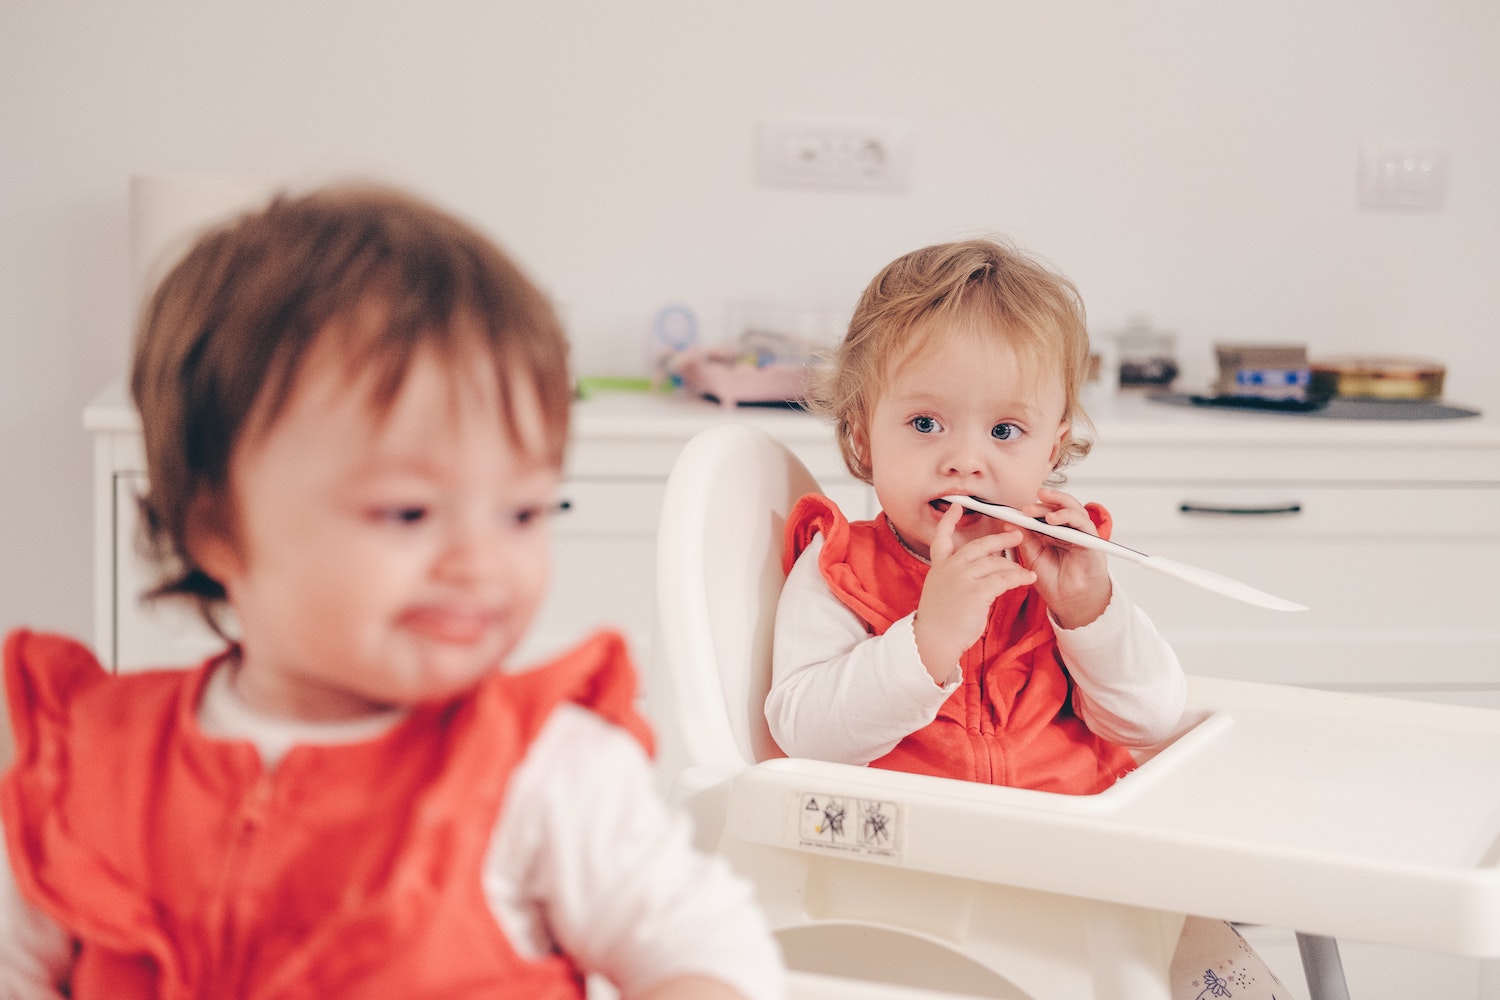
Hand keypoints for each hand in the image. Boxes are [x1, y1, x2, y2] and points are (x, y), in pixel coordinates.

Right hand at [914, 502, 1035, 683]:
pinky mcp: (976, 591)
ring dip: (1014, 566)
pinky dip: (1019, 577)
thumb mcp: (940, 591)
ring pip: (995, 563)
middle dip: (1000, 539)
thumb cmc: (940, 620)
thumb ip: (955, 576)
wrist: (933, 639)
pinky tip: (1028, 578)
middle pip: (979, 545)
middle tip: (1017, 535)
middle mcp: (950, 567)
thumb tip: (978, 570)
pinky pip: (1004, 578)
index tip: (956, 506)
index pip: (941, 537)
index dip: (949, 520)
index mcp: (939, 566)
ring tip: (1027, 570)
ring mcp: (962, 577)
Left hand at [1012, 487, 1111, 628]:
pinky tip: (1055, 519)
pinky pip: (1083, 523)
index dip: (1030, 509)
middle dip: (1042, 504)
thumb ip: (1025, 540)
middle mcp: (1066, 529)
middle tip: (1027, 509)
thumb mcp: (1033, 558)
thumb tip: (1009, 523)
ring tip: (1042, 514)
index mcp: (1050, 532)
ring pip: (1071, 509)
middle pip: (1056, 507)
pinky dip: (1069, 516)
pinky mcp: (1091, 539)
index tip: (1015, 509)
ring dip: (1057, 505)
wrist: (1070, 601)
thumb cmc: (1055, 581)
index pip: (1042, 512)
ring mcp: (1079, 532)